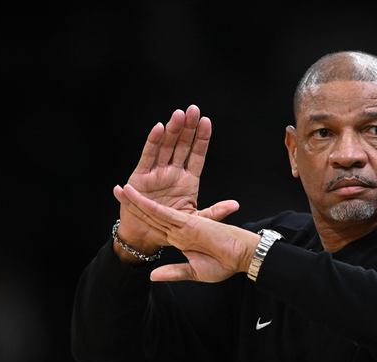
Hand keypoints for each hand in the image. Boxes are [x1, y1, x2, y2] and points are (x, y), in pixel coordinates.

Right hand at [113, 106, 238, 259]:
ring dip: (172, 130)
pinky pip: (148, 155)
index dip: (201, 139)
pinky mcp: (141, 176)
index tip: (206, 122)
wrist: (146, 236)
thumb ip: (214, 212)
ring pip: (166, 146)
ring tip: (179, 114)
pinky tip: (159, 128)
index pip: (197, 155)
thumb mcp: (196, 220)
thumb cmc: (171, 228)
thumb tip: (235, 205)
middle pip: (182, 145)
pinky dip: (153, 141)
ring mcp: (157, 172)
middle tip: (193, 110)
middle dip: (188, 127)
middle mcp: (173, 172)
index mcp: (188, 180)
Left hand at [121, 184, 259, 282]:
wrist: (242, 258)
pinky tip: (138, 199)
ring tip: (121, 189)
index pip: (154, 227)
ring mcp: (183, 225)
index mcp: (180, 239)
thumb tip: (152, 276)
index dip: (139, 218)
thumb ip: (174, 272)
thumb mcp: (194, 272)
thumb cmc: (225, 263)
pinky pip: (166, 215)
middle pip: (150, 215)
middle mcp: (179, 229)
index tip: (125, 213)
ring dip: (136, 201)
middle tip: (116, 191)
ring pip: (154, 211)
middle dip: (132, 204)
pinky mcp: (190, 223)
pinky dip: (151, 207)